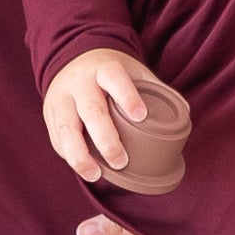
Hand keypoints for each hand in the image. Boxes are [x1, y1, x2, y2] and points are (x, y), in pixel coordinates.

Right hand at [42, 47, 186, 184]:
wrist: (72, 59)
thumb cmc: (110, 72)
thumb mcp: (131, 71)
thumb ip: (154, 90)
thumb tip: (185, 114)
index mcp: (104, 68)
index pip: (114, 78)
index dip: (127, 96)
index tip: (140, 116)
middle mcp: (80, 83)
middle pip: (90, 109)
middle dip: (105, 137)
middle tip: (121, 161)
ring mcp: (61, 99)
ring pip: (66, 128)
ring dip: (79, 155)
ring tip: (95, 175)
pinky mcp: (50, 115)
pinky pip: (57, 139)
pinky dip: (69, 156)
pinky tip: (83, 169)